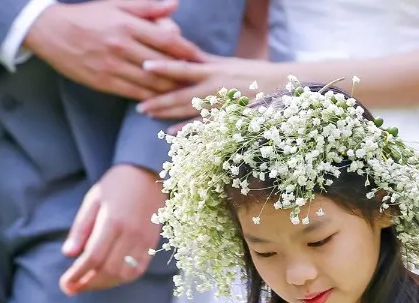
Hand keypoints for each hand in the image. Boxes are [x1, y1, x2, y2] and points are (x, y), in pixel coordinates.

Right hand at [24, 0, 204, 101]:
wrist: (52, 32)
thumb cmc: (89, 17)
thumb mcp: (116, 5)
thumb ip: (146, 7)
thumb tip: (174, 5)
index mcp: (128, 24)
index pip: (166, 40)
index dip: (187, 51)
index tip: (203, 59)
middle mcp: (122, 46)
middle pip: (162, 65)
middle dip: (184, 75)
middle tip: (202, 84)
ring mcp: (113, 66)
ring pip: (150, 82)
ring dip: (171, 91)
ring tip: (188, 97)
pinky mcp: (104, 82)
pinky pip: (134, 94)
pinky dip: (151, 100)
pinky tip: (163, 104)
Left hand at [60, 164, 164, 293]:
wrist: (148, 176)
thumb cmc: (116, 186)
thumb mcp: (93, 200)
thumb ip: (81, 228)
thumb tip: (68, 254)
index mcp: (112, 221)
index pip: (93, 256)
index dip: (78, 274)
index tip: (65, 284)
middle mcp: (130, 234)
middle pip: (108, 269)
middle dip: (88, 283)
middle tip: (73, 288)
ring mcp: (144, 242)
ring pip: (123, 274)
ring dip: (104, 284)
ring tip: (88, 284)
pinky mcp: (152, 246)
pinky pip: (137, 271)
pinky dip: (121, 280)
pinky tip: (109, 279)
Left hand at [137, 56, 278, 118]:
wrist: (280, 88)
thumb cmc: (254, 74)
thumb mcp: (228, 64)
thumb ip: (206, 61)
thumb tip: (184, 53)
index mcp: (214, 69)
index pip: (183, 66)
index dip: (163, 66)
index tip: (144, 65)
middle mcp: (214, 86)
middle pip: (179, 92)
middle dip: (157, 97)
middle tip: (138, 103)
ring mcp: (220, 104)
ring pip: (187, 109)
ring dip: (166, 112)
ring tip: (148, 114)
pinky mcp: (227, 119)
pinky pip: (203, 126)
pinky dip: (187, 130)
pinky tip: (171, 133)